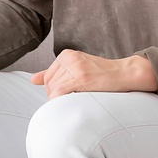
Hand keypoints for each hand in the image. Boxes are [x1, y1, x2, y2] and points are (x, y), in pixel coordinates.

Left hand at [31, 50, 157, 98]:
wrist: (124, 73)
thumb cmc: (102, 74)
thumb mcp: (77, 68)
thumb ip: (55, 72)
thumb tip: (33, 79)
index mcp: (67, 54)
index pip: (48, 76)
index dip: (53, 90)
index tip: (66, 96)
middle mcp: (69, 58)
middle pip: (50, 83)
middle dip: (56, 96)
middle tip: (71, 101)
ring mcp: (75, 67)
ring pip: (54, 89)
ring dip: (61, 100)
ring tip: (76, 101)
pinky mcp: (81, 77)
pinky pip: (60, 92)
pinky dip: (61, 101)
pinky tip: (72, 103)